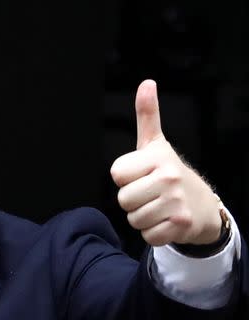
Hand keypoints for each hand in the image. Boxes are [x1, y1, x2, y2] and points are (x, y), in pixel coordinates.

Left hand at [110, 80, 221, 246]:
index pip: (116, 174)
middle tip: (150, 194)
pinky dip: (152, 233)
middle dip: (132, 200)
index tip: (141, 175)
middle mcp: (169, 178)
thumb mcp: (155, 144)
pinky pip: (147, 235)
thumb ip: (147, 116)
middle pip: (123, 199)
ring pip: (133, 218)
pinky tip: (165, 222)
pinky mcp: (180, 225)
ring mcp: (176, 202)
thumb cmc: (169, 173)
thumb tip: (146, 84)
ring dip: (142, 217)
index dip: (125, 178)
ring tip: (158, 207)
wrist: (203, 205)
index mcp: (157, 157)